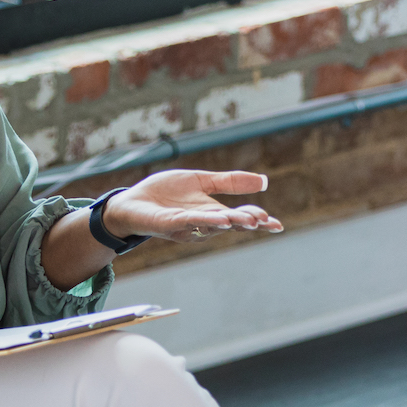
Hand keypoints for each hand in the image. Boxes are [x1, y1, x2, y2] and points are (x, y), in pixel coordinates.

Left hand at [99, 169, 283, 242]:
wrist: (131, 202)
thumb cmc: (163, 194)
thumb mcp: (200, 181)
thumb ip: (229, 182)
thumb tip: (264, 181)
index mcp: (212, 213)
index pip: (239, 218)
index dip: (258, 221)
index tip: (276, 224)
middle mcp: (202, 223)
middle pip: (230, 224)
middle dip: (249, 223)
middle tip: (267, 221)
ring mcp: (186, 225)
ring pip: (213, 225)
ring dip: (232, 223)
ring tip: (252, 220)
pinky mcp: (169, 224)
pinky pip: (190, 222)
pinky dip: (206, 221)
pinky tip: (220, 219)